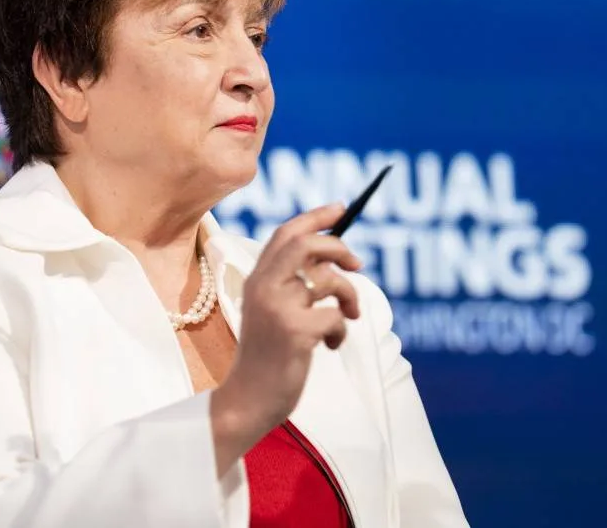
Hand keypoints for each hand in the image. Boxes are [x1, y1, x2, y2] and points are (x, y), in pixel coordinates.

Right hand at [210, 202, 361, 474]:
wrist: (248, 399)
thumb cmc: (267, 356)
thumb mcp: (272, 311)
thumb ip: (291, 284)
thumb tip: (335, 259)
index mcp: (256, 279)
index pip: (285, 233)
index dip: (315, 216)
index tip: (341, 208)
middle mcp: (263, 287)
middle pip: (307, 244)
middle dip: (339, 247)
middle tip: (357, 263)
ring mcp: (278, 308)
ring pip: (330, 280)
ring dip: (349, 297)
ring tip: (348, 317)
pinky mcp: (295, 332)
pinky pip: (335, 316)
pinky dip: (340, 331)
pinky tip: (329, 346)